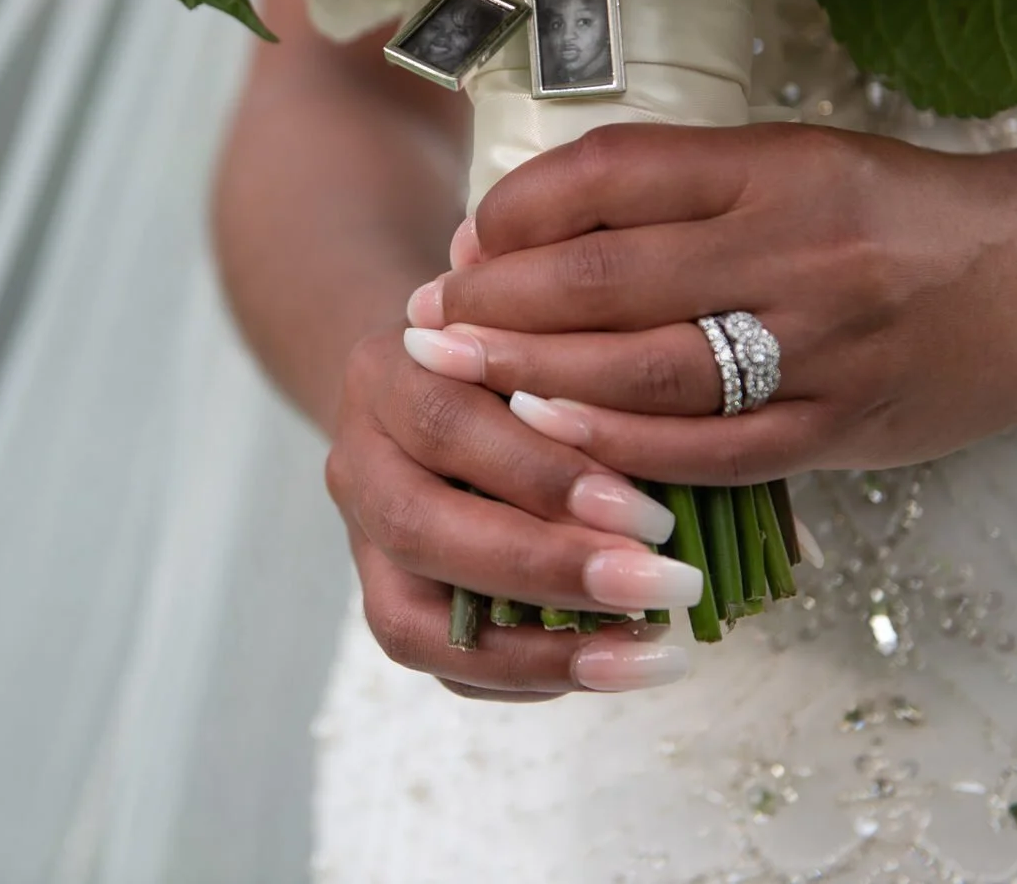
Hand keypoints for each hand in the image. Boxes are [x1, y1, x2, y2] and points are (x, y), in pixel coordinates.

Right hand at [322, 329, 703, 699]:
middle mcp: (355, 462)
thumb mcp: (540, 340)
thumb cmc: (514, 357)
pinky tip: (618, 663)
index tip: (651, 516)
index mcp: (385, 376)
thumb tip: (646, 471)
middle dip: (545, 569)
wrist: (444, 386)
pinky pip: (444, 666)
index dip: (542, 476)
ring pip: (410, 622)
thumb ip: (570, 382)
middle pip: (418, 528)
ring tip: (655, 656)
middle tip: (661, 586)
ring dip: (541, 652)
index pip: (446, 424)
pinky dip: (533, 675)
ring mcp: (362, 543)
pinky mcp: (387, 604)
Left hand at [405, 124, 1016, 483]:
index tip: (467, 237)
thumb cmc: (907, 211)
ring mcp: (820, 348)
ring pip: (641, 373)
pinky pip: (706, 451)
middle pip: (603, 278)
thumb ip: (681, 187)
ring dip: (532, 377)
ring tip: (463, 375)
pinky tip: (553, 439)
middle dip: (495, 302)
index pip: (606, 175)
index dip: (514, 211)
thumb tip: (531, 227)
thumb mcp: (798, 160)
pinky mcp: (842, 429)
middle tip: (428, 317)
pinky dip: (618, 448)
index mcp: (778, 164)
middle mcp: (794, 250)